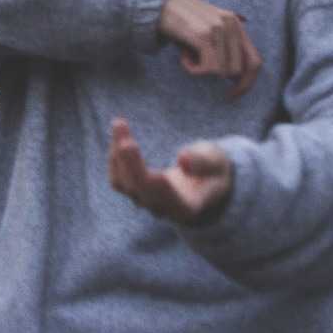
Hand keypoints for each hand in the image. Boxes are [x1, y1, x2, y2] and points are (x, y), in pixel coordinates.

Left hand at [106, 118, 233, 225]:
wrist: (206, 182)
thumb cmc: (214, 170)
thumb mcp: (217, 164)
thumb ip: (203, 163)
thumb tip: (182, 159)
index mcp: (187, 207)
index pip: (162, 195)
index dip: (149, 178)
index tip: (136, 152)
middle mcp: (162, 209)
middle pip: (138, 188)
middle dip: (128, 159)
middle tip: (122, 126)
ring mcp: (146, 202)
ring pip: (122, 183)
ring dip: (117, 152)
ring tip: (120, 124)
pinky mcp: (135, 192)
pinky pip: (118, 177)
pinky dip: (115, 154)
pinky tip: (119, 131)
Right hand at [157, 0, 261, 97]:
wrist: (156, 2)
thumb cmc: (179, 20)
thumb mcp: (206, 29)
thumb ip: (222, 45)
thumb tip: (232, 77)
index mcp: (235, 24)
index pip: (255, 61)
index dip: (247, 83)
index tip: (232, 94)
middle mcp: (231, 24)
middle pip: (237, 71)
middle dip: (218, 79)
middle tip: (199, 70)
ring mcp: (218, 29)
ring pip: (222, 71)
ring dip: (201, 71)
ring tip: (187, 55)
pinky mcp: (203, 35)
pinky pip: (208, 68)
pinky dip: (193, 69)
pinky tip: (182, 55)